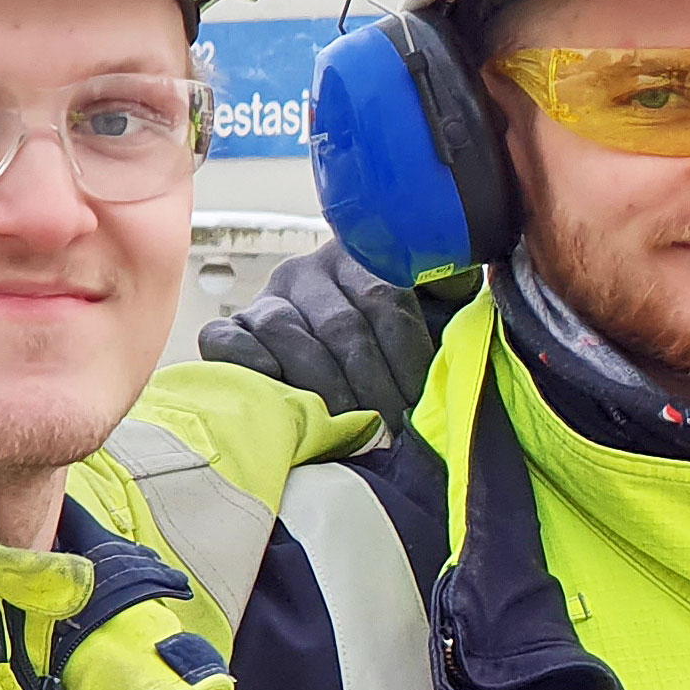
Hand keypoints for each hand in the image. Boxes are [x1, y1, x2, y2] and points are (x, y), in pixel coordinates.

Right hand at [197, 239, 450, 421]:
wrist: (321, 369)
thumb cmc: (387, 345)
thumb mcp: (427, 309)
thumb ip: (445, 290)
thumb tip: (462, 281)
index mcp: (359, 258)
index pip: (386, 300)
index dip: (409, 356)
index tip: (424, 401)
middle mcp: (307, 271)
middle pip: (342, 325)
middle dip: (374, 386)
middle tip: (394, 431)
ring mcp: (264, 300)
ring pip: (288, 335)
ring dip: (324, 388)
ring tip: (352, 429)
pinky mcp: (227, 330)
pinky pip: (229, 343)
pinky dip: (255, 370)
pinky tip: (286, 403)